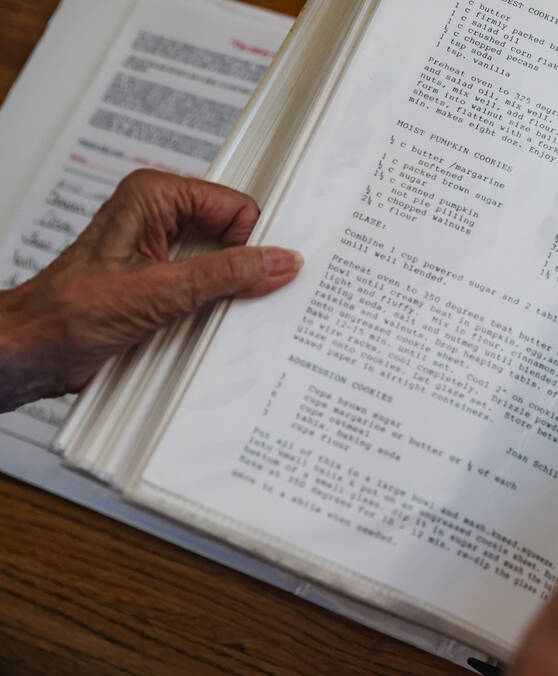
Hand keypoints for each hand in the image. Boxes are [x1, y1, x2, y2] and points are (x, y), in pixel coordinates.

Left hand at [0, 169, 301, 411]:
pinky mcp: (165, 282)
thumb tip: (275, 261)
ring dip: (226, 294)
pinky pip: (210, 290)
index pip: (235, 207)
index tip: (263, 272)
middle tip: (240, 296)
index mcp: (153, 197)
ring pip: (225, 265)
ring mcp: (162, 252)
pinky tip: (200, 324)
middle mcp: (158, 218)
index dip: (252, 242)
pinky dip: (214, 309)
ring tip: (206, 314)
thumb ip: (225, 274)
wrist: (35, 350)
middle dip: (242, 268)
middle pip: (234, 235)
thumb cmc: (66, 312)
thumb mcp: (159, 292)